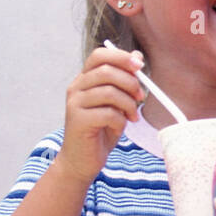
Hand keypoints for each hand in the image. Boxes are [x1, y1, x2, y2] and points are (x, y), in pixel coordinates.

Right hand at [58, 46, 145, 184]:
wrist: (82, 160)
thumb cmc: (101, 130)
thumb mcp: (117, 102)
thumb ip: (124, 80)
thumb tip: (137, 56)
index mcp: (85, 79)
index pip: (99, 55)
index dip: (121, 56)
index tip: (139, 66)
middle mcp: (76, 88)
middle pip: (106, 71)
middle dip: (130, 82)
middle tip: (140, 97)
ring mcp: (75, 104)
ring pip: (110, 92)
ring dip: (128, 104)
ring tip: (131, 116)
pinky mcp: (78, 121)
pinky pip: (108, 113)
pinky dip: (120, 121)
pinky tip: (118, 128)